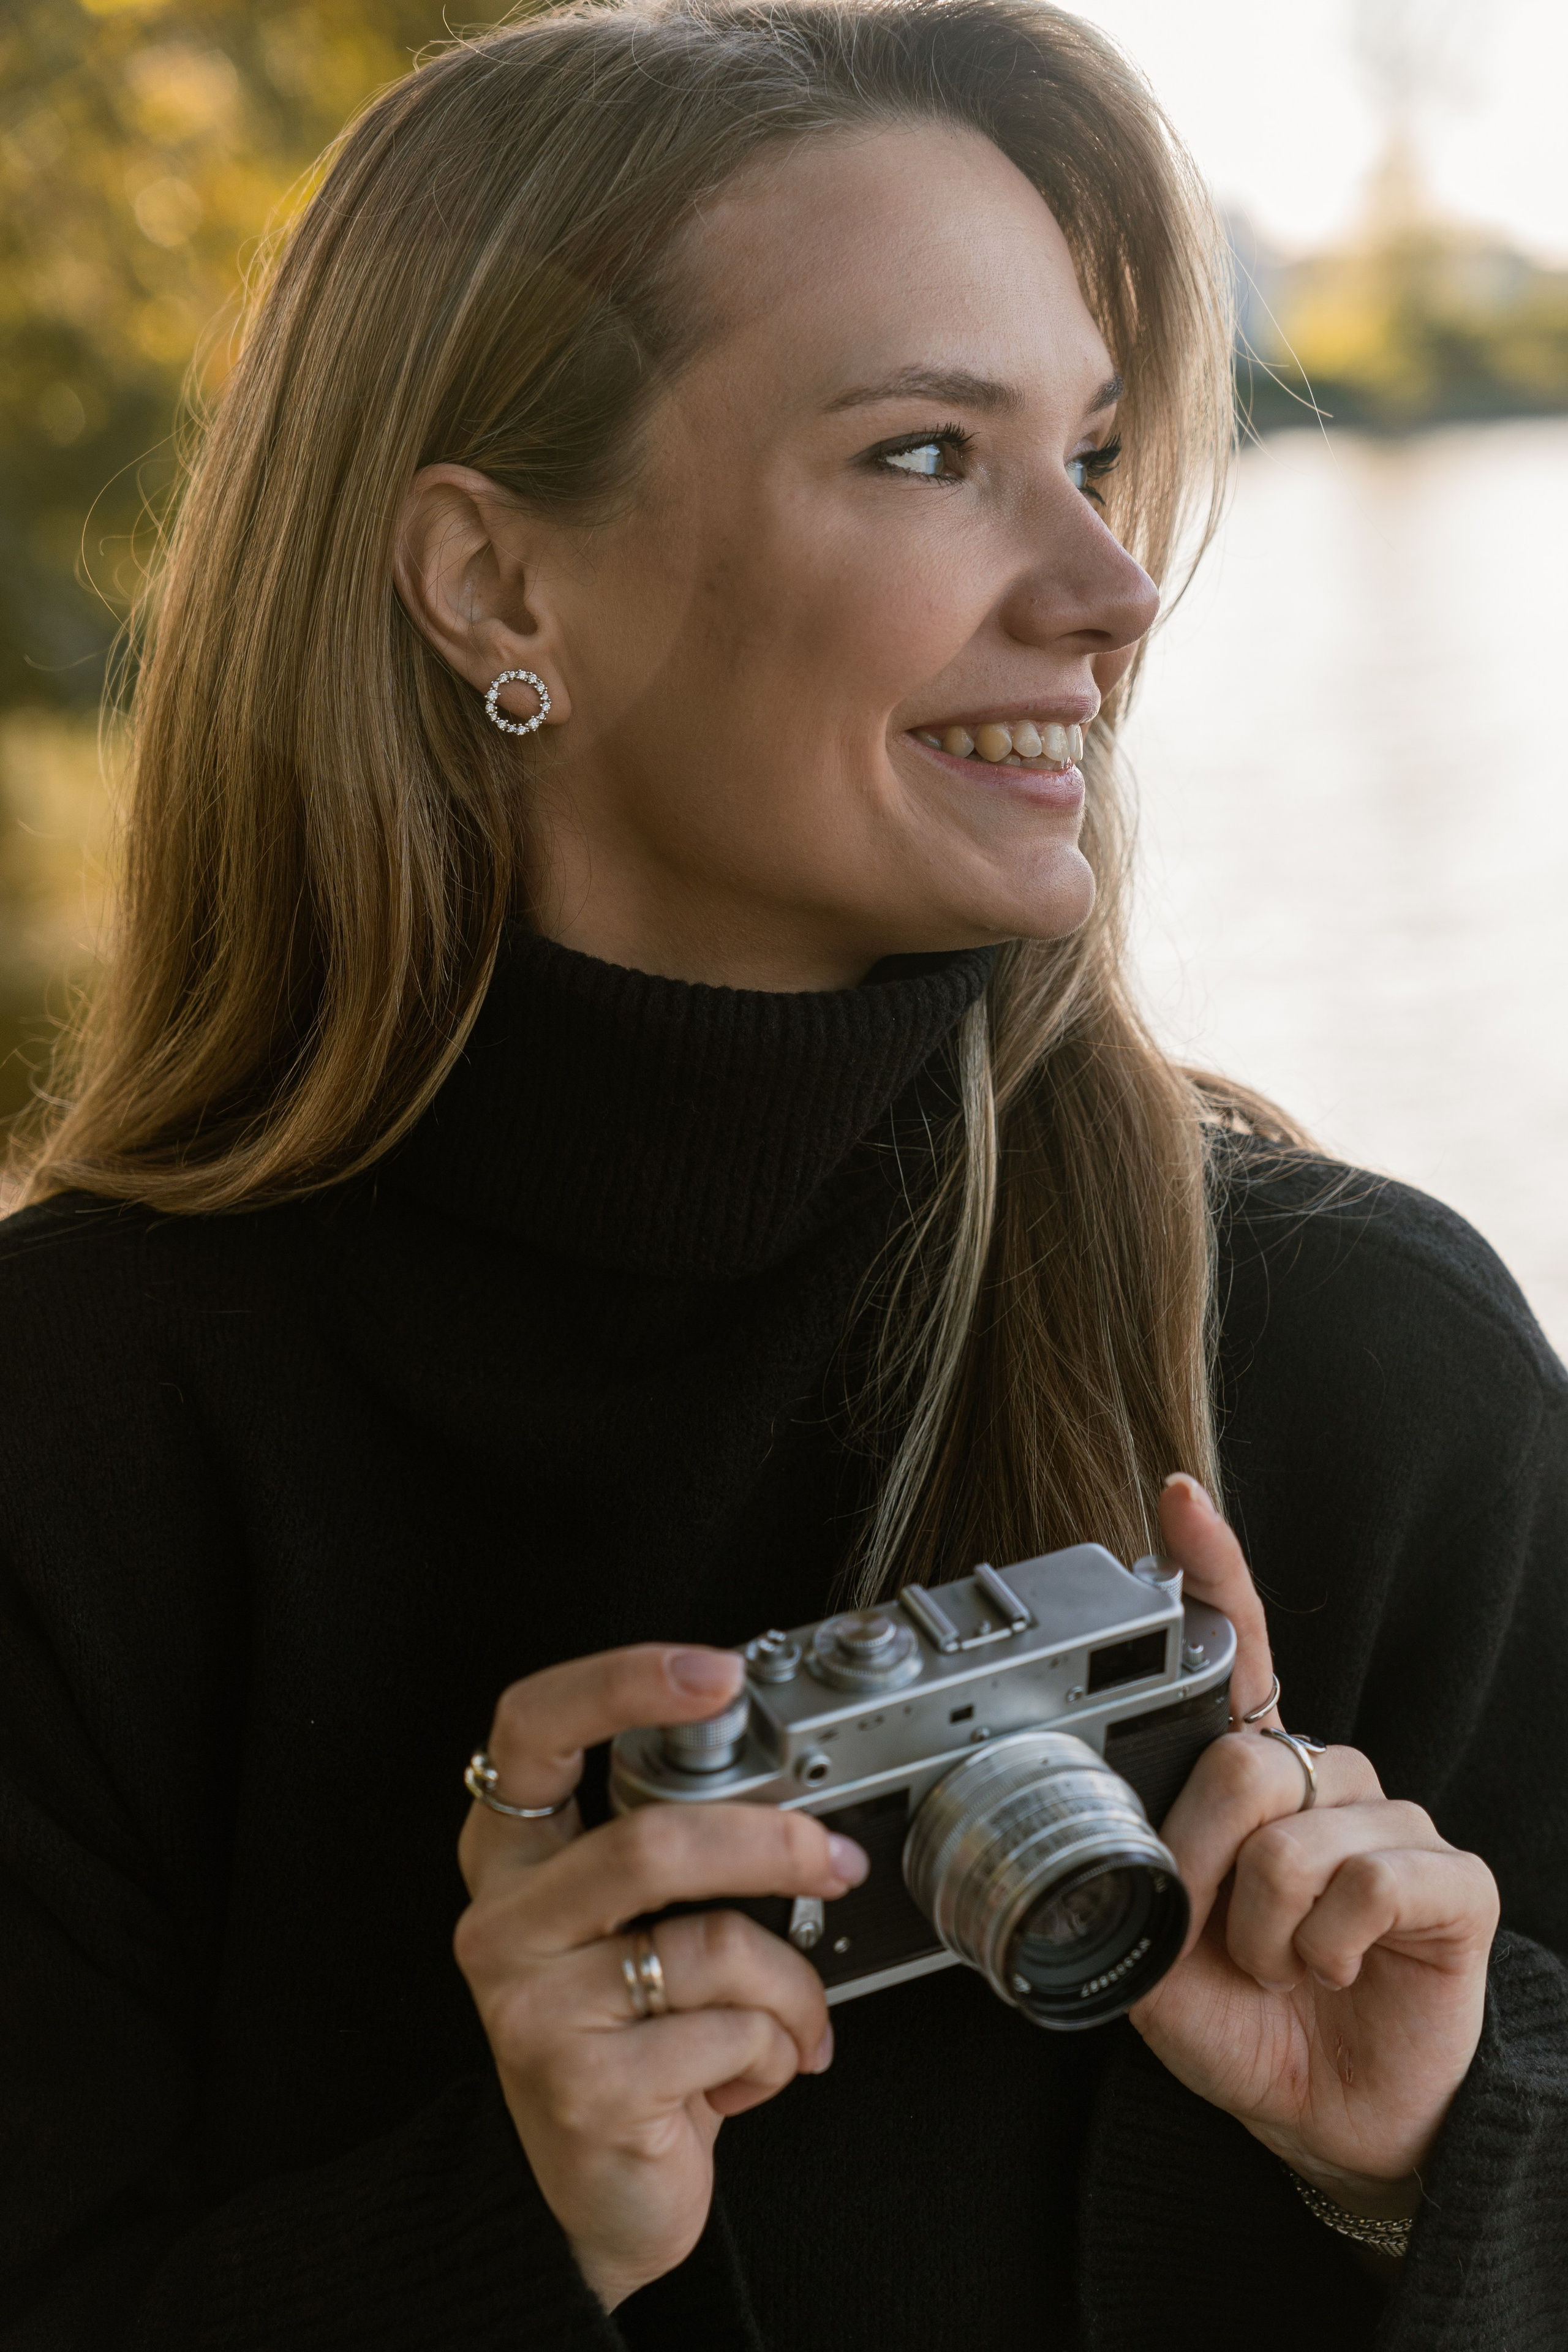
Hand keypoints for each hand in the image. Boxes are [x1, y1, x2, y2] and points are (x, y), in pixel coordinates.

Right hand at [453, 1644, 867, 2310]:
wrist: (598, 2195)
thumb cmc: (635, 2038)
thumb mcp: (636, 1926)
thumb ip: (677, 1853)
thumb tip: (795, 1799)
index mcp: (513, 1854)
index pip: (534, 1727)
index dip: (623, 1681)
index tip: (717, 1672)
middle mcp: (504, 1919)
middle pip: (652, 1840)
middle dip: (772, 1845)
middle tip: (832, 1860)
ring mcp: (531, 2004)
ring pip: (712, 1944)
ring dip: (791, 1986)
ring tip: (791, 2021)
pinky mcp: (578, 2083)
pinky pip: (729, 2030)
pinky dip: (775, 2054)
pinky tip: (744, 2079)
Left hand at [1129, 1476, 1499, 2214]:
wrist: (1324, 2116)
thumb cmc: (1245, 2021)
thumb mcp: (1155, 1957)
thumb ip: (1130, 1886)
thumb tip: (1101, 1839)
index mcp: (1250, 1775)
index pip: (1237, 1648)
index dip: (1211, 1567)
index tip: (1178, 1498)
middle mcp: (1323, 1777)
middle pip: (1243, 1760)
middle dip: (1200, 1865)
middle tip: (1208, 1937)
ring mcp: (1393, 1821)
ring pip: (1299, 1836)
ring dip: (1264, 1929)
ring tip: (1281, 1966)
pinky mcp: (1453, 1879)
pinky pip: (1371, 1883)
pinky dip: (1333, 1947)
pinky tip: (1339, 1971)